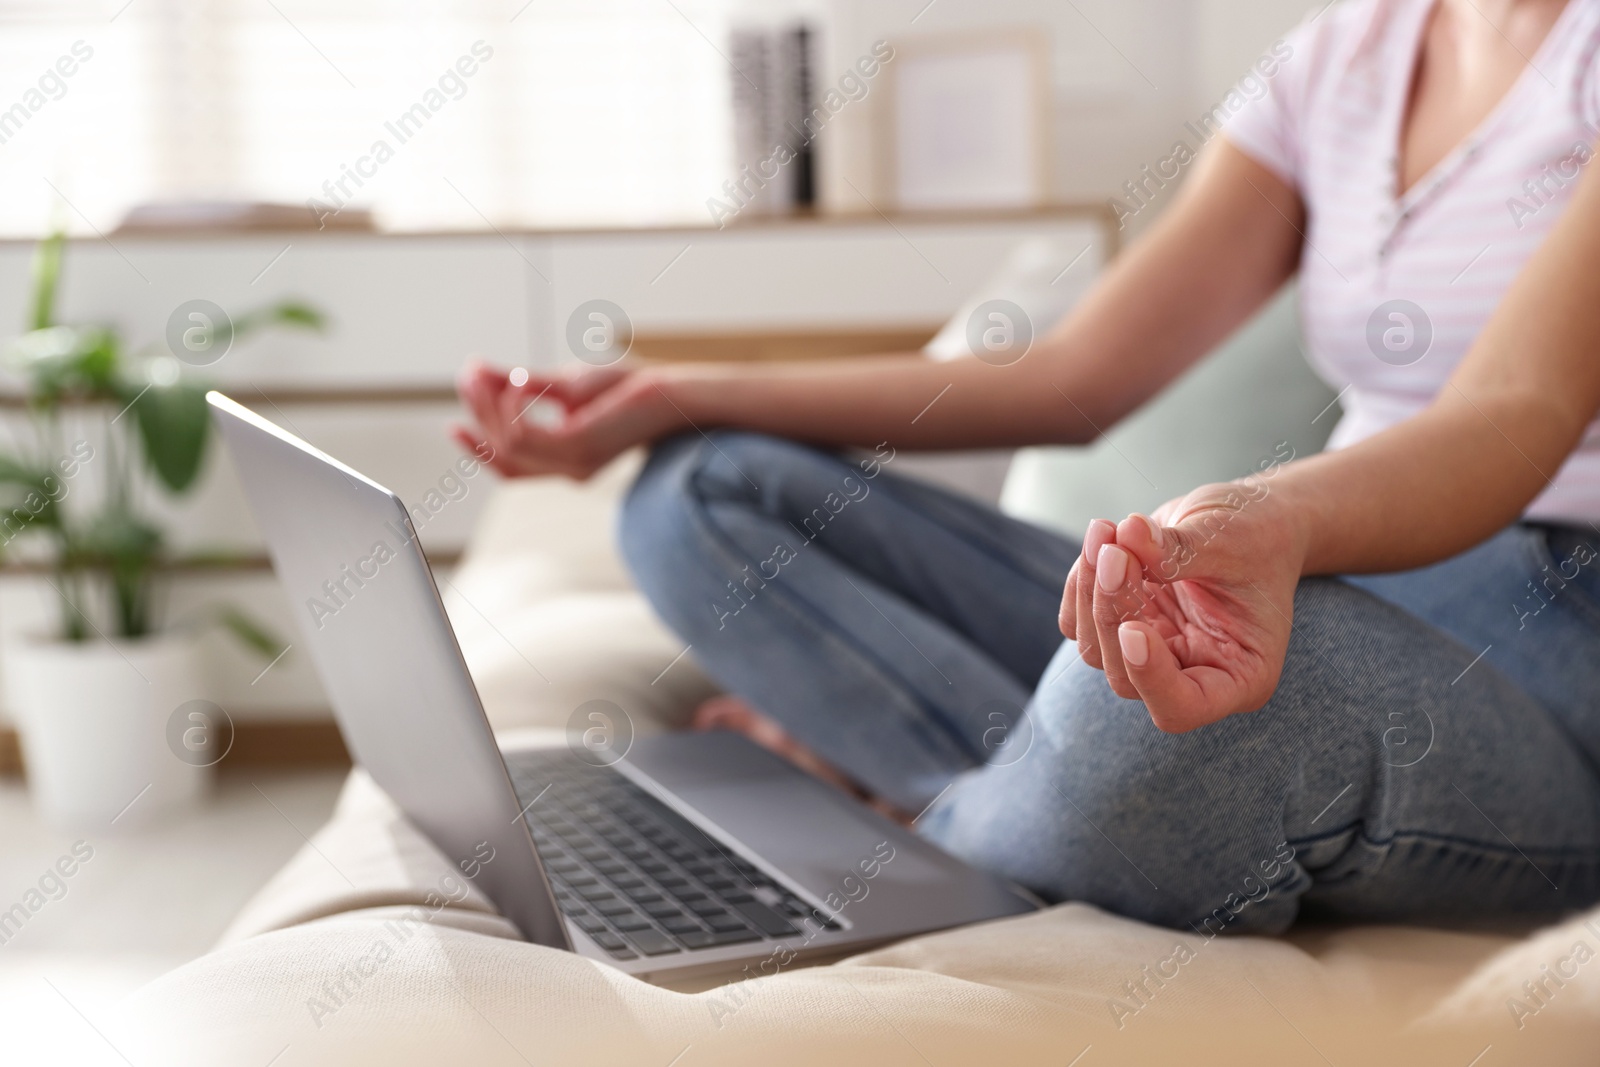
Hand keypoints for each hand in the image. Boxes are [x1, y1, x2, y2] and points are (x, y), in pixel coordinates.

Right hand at [452, 360, 681, 479]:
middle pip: (502, 453)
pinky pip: (523, 433)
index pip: (510, 468)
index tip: (453, 424)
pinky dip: (509, 406)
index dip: (477, 449)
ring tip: (483, 372)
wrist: (671, 392)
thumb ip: (524, 384)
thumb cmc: (626, 388)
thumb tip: (481, 373)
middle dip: (478, 413)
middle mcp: (568, 471)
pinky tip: (514, 379)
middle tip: (469, 375)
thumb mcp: (565, 384)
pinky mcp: (579, 446)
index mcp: (565, 462)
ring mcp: (573, 463)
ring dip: (488, 406)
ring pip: (507, 443)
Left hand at [1058, 481, 1307, 731]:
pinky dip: (1081, 580)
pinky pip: (1079, 620)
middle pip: (1125, 675)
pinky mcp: (1121, 626)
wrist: (1249, 519)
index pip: (1182, 707)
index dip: (1150, 677)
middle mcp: (1190, 672)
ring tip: (1107, 531)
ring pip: (1095, 649)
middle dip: (1112, 611)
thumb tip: (1126, 538)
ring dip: (1090, 588)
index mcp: (1239, 675)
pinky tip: (1105, 536)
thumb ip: (1181, 549)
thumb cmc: (1257, 538)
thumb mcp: (1231, 540)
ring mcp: (1151, 653)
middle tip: (1115, 550)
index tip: (1134, 628)